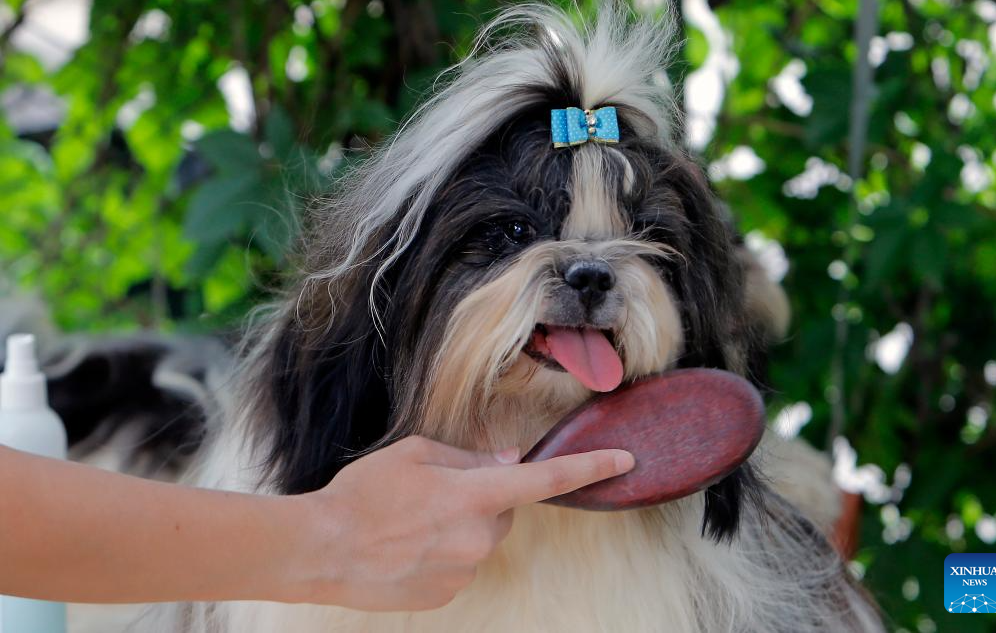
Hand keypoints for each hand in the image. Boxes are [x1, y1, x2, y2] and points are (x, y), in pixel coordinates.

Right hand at [289, 435, 633, 610]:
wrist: (320, 550)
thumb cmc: (362, 494)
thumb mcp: (413, 453)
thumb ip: (468, 456)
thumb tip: (506, 461)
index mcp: (474, 495)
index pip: (545, 480)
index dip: (589, 468)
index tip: (624, 460)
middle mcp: (478, 537)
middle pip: (502, 509)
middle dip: (482, 497)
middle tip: (434, 492)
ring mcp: (464, 571)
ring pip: (480, 538)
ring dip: (460, 526)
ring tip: (411, 522)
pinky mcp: (447, 594)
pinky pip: (460, 564)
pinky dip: (444, 552)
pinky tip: (407, 547)